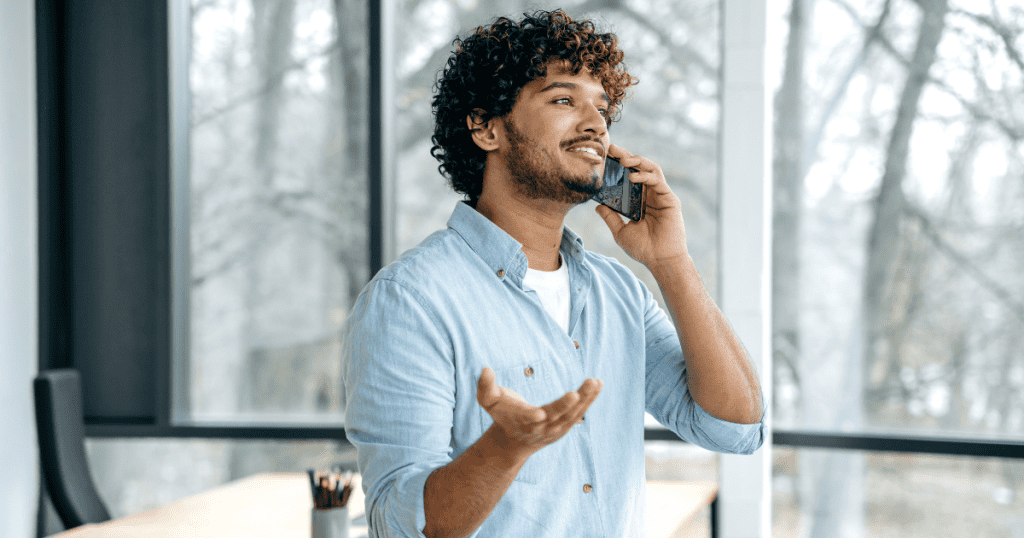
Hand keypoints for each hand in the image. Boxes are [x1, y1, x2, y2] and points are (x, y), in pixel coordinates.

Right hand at [476, 367, 601, 458]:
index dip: (532, 416)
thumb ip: (485, 386)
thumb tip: (485, 369)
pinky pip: (579, 412)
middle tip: (576, 394)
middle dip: (566, 406)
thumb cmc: (501, 414)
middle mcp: (541, 427)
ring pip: (573, 414)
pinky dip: (589, 400)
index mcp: (522, 420)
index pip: (528, 418)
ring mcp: (555, 429)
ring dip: (585, 399)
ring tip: (595, 382)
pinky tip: (597, 384)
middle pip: (556, 416)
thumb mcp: (488, 401)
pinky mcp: (564, 427)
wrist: (513, 441)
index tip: (539, 414)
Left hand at [596, 144, 688, 268]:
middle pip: (639, 169)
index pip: (629, 177)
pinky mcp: (669, 199)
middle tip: (612, 149)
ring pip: (651, 169)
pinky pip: (657, 181)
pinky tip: (632, 176)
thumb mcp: (620, 231)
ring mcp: (660, 195)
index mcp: (639, 201)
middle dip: (626, 156)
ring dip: (637, 161)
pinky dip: (645, 175)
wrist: (660, 260)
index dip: (619, 166)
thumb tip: (597, 205)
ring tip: (623, 160)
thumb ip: (610, 217)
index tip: (605, 157)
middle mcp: (650, 195)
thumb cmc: (643, 248)